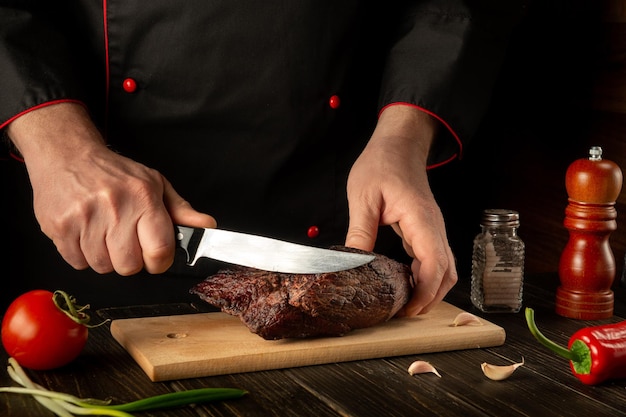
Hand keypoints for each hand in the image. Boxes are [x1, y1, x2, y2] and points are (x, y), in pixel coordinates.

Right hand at [7, 103, 215, 274]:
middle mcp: (115, 208)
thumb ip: (181, 210)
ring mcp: (84, 218)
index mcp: (143, 198)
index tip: (155, 257)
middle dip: (131, 260)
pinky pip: (77, 262)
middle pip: (129, 266)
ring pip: (102, 267)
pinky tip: (86, 233)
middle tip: (126, 241)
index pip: (159, 251)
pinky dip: (83, 255)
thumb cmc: (115, 173)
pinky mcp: (59, 227)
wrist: (66, 154)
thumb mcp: (154, 184)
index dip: (159, 262)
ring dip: (106, 258)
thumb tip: (207, 226)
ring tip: (104, 233)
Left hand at [344, 105, 457, 314]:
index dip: (425, 291)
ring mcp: (433, 229)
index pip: (434, 262)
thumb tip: (353, 262)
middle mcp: (433, 227)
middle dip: (430, 298)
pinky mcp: (426, 230)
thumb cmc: (382, 164)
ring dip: (429, 289)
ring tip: (404, 304)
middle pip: (446, 273)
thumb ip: (360, 231)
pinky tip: (405, 283)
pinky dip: (424, 277)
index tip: (408, 309)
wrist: (398, 146)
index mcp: (420, 218)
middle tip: (403, 314)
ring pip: (443, 268)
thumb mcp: (363, 196)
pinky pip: (433, 260)